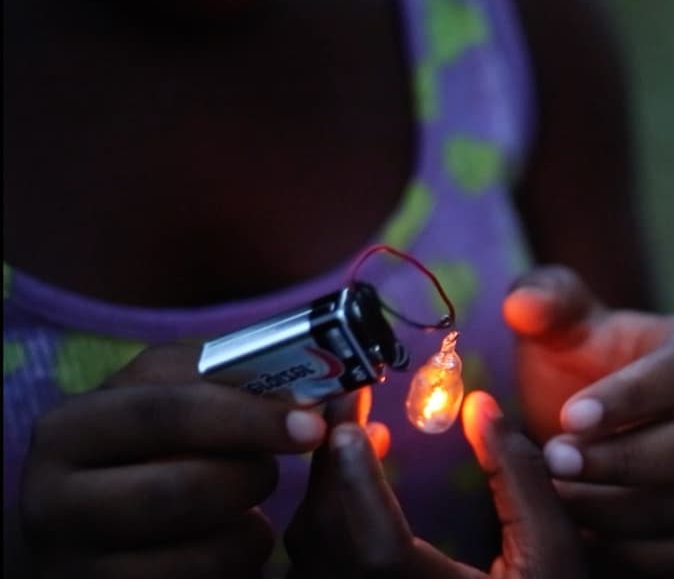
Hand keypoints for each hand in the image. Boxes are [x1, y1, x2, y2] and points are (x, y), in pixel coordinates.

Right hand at [19, 343, 327, 578]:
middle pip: (183, 487)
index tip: (312, 420)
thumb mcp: (171, 407)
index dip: (248, 413)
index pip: (168, 409)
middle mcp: (55, 498)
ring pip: (199, 548)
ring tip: (248, 506)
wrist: (84, 529)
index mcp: (71, 427)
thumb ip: (239, 385)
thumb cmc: (145, 451)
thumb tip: (345, 392)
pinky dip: (235, 564)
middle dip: (250, 477)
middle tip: (276, 469)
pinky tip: (227, 545)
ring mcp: (73, 562)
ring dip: (250, 527)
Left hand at [285, 391, 584, 578]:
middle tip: (352, 401)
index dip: (356, 485)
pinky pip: (313, 565)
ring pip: (311, 551)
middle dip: (333, 461)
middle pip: (329, 539)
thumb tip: (480, 407)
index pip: (377, 550)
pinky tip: (352, 489)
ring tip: (356, 436)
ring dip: (325, 487)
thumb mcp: (552, 551)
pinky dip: (324, 518)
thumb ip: (520, 478)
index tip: (351, 426)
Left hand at [504, 266, 673, 576]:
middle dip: (624, 459)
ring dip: (618, 509)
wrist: (600, 423)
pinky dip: (630, 551)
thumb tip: (523, 304)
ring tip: (553, 500)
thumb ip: (544, 303)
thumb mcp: (560, 327)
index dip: (630, 397)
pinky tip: (577, 536)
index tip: (569, 416)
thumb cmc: (580, 366)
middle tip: (554, 462)